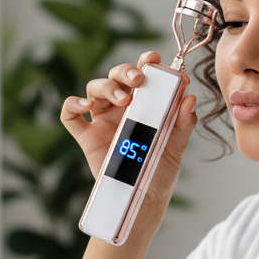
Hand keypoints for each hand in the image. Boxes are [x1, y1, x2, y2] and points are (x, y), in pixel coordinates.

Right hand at [60, 51, 196, 209]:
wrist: (146, 199)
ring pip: (94, 89)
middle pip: (115, 76)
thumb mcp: (177, 144)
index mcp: (143, 103)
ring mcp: (101, 121)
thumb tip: (189, 98)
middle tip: (138, 80)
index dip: (144, 62)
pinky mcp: (87, 138)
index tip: (153, 58)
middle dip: (125, 71)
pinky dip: (73, 104)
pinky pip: (70, 115)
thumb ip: (183, 121)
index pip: (141, 75)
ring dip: (107, 87)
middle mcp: (120, 108)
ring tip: (123, 99)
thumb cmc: (160, 169)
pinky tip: (86, 106)